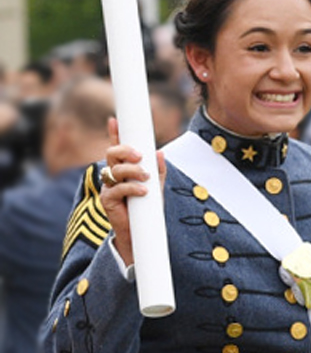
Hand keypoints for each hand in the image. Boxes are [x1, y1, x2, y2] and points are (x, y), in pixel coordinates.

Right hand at [99, 118, 166, 265]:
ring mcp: (108, 186)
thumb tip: (160, 152)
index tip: (115, 120)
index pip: (118, 148)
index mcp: (124, 168)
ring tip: (146, 177)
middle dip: (125, 151)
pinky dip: (132, 188)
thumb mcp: (157, 187)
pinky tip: (143, 191)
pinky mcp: (107, 200)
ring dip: (132, 171)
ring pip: (114, 170)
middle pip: (111, 154)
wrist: (140, 232)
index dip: (115, 134)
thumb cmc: (147, 208)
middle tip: (140, 155)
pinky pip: (117, 189)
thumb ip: (158, 170)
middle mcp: (113, 174)